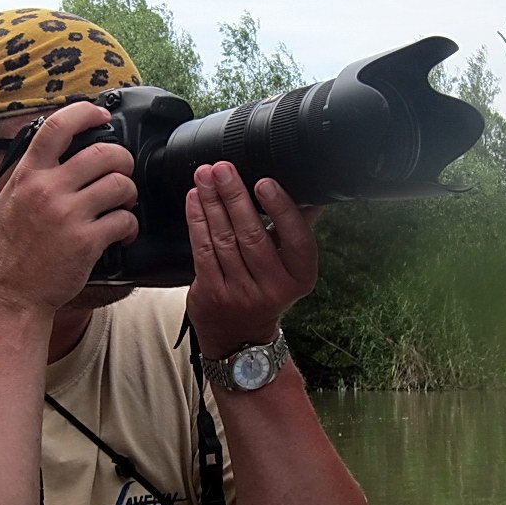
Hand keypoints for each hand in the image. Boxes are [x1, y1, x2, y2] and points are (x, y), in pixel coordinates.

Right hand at [0, 102, 138, 313]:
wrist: (11, 294)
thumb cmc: (11, 249)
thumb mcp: (9, 200)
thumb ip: (33, 174)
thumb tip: (59, 148)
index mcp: (27, 175)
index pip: (58, 126)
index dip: (85, 112)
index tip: (101, 115)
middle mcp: (46, 190)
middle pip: (104, 153)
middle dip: (123, 160)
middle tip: (121, 173)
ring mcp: (67, 215)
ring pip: (120, 184)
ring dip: (129, 193)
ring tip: (123, 205)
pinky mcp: (86, 242)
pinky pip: (124, 220)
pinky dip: (130, 226)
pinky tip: (121, 233)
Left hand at [185, 162, 320, 357]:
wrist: (241, 336)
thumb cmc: (268, 289)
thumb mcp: (290, 266)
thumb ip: (296, 229)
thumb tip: (310, 191)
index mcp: (300, 277)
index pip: (295, 238)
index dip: (280, 208)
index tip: (264, 182)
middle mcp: (273, 288)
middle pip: (252, 235)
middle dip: (235, 197)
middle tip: (223, 169)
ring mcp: (241, 293)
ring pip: (224, 239)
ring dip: (212, 203)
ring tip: (206, 177)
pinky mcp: (212, 294)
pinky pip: (203, 250)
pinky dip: (197, 220)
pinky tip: (195, 200)